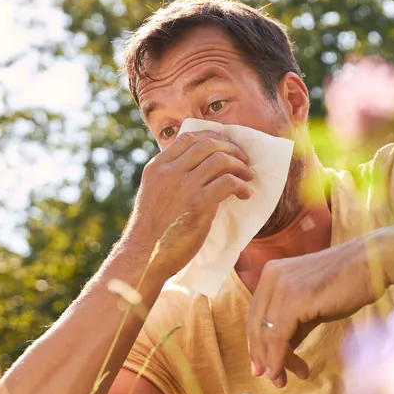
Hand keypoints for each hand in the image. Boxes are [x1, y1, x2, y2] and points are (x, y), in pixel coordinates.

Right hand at [124, 130, 253, 275]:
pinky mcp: (198, 204)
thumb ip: (172, 179)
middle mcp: (169, 171)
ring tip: (248, 176)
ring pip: (220, 160)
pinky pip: (228, 183)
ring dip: (240, 166)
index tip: (227, 146)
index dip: (213, 137)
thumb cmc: (153, 231)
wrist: (145, 256)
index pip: (188, 137)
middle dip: (231, 149)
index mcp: (157, 167)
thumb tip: (200, 171)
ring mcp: (183, 186)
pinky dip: (241, 185)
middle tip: (244, 160)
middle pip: (208, 144)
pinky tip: (244, 194)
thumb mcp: (156, 194)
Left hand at [246, 237, 387, 387]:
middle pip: (255, 325)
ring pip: (266, 334)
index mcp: (272, 273)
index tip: (263, 367)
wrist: (373, 263)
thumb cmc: (349, 282)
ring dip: (273, 362)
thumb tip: (283, 349)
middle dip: (262, 356)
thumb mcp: (313, 302)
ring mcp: (282, 287)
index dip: (256, 344)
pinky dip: (279, 358)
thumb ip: (295, 322)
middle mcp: (271, 277)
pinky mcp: (295, 300)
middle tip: (273, 379)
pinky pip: (278, 337)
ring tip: (283, 380)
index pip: (255, 314)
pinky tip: (288, 371)